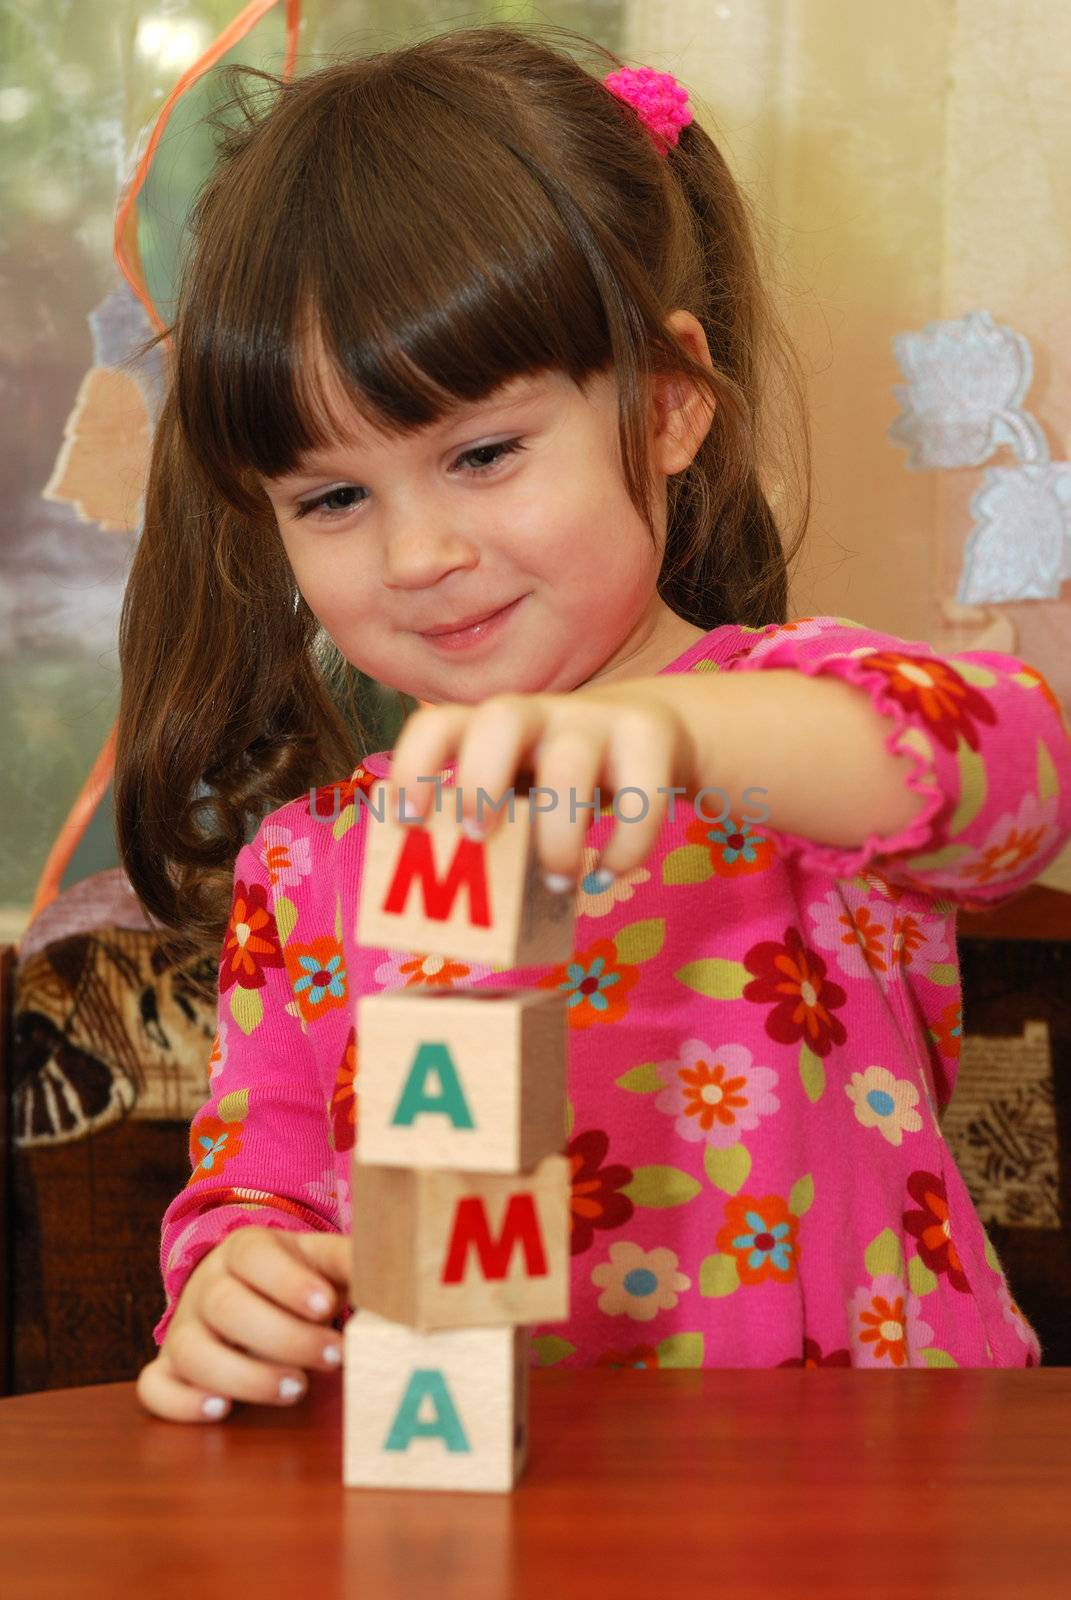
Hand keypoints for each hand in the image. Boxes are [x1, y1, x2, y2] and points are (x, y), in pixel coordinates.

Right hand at [136, 1227, 350, 1422]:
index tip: (327, 1305)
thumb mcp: (322, 1261)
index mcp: (244, 1250)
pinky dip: (181, 1402)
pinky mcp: (169, 1369)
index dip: (288, 1281)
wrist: (248, 1293)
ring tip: (296, 1389)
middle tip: (333, 1356)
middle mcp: (205, 1286)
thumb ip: (350, 1262)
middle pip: (227, 1307)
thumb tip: (389, 1273)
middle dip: (284, 1337)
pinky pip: (154, 1387)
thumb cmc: (296, 1280)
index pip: (254, 1256)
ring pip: (191, 1351)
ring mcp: (183, 1329)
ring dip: (244, 1376)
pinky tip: (222, 1410)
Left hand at [386, 682, 697, 884]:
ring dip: (559, 836)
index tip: (406, 824)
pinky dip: (625, 848)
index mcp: (493, 728)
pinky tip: (607, 874)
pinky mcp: (650, 738)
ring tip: (560, 882)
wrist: (660, 733)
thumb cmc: (567, 781)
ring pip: (571, 765)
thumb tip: (444, 903)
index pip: (437, 724)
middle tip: (479, 837)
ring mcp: (596, 720)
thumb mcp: (525, 793)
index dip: (412, 768)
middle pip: (501, 718)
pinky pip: (641, 796)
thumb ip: (492, 828)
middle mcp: (540, 714)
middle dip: (481, 780)